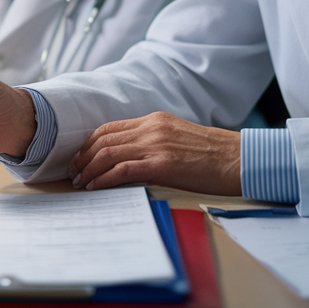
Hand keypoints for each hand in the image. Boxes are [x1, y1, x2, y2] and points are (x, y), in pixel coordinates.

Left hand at [68, 112, 241, 194]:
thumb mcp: (176, 137)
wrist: (235, 158)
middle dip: (83, 158)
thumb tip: (129, 157)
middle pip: (103, 140)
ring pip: (108, 154)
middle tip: (73, 173)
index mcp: (153, 120)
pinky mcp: (161, 164)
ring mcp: (155, 145)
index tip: (80, 158)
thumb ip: (152, 141)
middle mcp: (150, 129)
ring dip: (88, 170)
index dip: (89, 144)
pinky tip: (95, 187)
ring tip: (80, 183)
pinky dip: (103, 179)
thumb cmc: (210, 153)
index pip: (110, 128)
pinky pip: (121, 170)